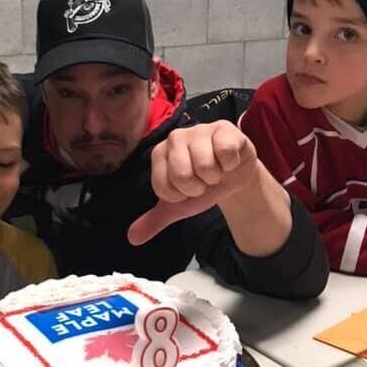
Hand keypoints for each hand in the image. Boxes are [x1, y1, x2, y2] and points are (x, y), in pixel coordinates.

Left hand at [128, 122, 260, 244]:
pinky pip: (225, 151)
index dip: (181, 196)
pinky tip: (228, 160)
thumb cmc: (203, 185)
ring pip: (205, 164)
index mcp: (159, 154)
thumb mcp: (179, 205)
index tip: (188, 189)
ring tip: (216, 170)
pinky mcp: (223, 128)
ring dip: (216, 176)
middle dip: (198, 187)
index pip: (164, 187)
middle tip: (204, 180)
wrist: (233, 176)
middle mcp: (175, 138)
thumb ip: (155, 219)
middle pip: (183, 175)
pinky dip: (230, 163)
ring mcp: (199, 130)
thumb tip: (132, 238)